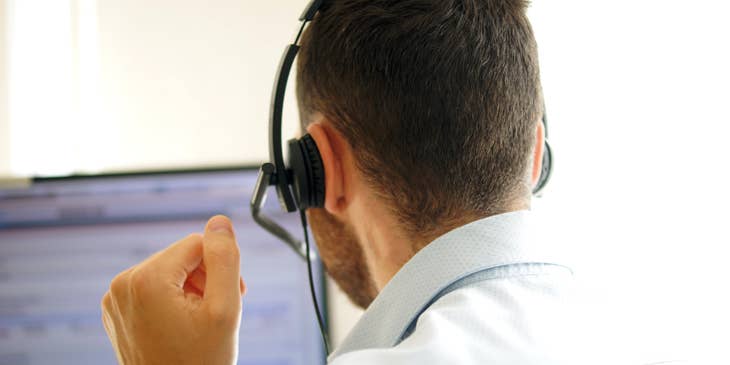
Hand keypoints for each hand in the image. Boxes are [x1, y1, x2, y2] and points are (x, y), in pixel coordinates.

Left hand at [101, 215, 245, 364]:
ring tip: (200, 322)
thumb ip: (225, 259)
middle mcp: (122, 284)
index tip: (226, 299)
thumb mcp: (225, 307)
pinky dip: (172, 302)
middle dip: (204, 280)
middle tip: (216, 314)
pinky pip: (153, 289)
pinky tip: (182, 326)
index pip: (198, 243)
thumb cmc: (200, 362)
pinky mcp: (117, 312)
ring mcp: (115, 300)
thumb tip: (219, 222)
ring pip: (169, 272)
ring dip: (191, 291)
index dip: (219, 269)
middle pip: (182, 257)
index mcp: (145, 279)